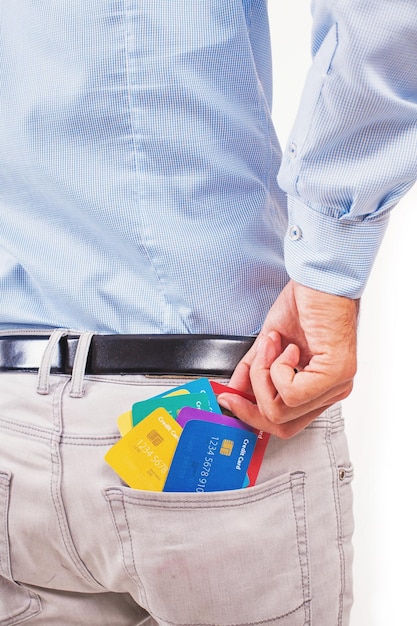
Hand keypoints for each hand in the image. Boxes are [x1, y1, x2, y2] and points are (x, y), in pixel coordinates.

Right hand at [218, 280, 358, 437]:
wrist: (319, 277)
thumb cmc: (304, 303)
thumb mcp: (268, 345)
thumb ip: (252, 373)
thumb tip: (232, 394)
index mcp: (319, 387)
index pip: (284, 423)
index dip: (252, 417)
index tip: (229, 401)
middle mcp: (332, 391)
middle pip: (281, 426)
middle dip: (250, 405)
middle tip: (238, 385)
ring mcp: (336, 385)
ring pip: (281, 410)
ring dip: (262, 376)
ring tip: (271, 346)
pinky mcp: (335, 374)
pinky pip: (290, 394)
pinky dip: (275, 369)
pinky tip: (285, 346)